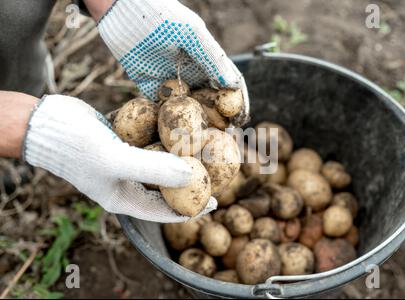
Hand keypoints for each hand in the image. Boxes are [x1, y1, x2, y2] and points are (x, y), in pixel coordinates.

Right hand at [23, 95, 216, 221]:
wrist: (44, 122)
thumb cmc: (76, 147)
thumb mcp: (116, 161)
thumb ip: (154, 170)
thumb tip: (193, 176)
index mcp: (125, 198)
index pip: (166, 211)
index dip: (193, 208)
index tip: (216, 200)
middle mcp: (127, 182)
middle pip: (166, 184)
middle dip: (190, 178)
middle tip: (215, 168)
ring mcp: (125, 161)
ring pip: (160, 160)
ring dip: (180, 152)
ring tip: (204, 144)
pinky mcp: (122, 141)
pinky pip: (150, 140)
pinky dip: (164, 133)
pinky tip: (182, 123)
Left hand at [97, 0, 249, 126]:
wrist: (119, 10)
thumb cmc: (161, 16)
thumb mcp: (192, 34)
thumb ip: (212, 58)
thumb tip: (233, 85)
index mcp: (205, 59)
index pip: (227, 83)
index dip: (237, 101)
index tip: (241, 119)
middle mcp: (191, 72)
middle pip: (209, 100)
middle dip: (217, 118)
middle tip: (221, 137)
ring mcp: (170, 80)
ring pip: (187, 108)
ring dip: (194, 123)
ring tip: (200, 139)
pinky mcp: (149, 87)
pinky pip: (161, 107)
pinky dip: (168, 119)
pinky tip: (174, 133)